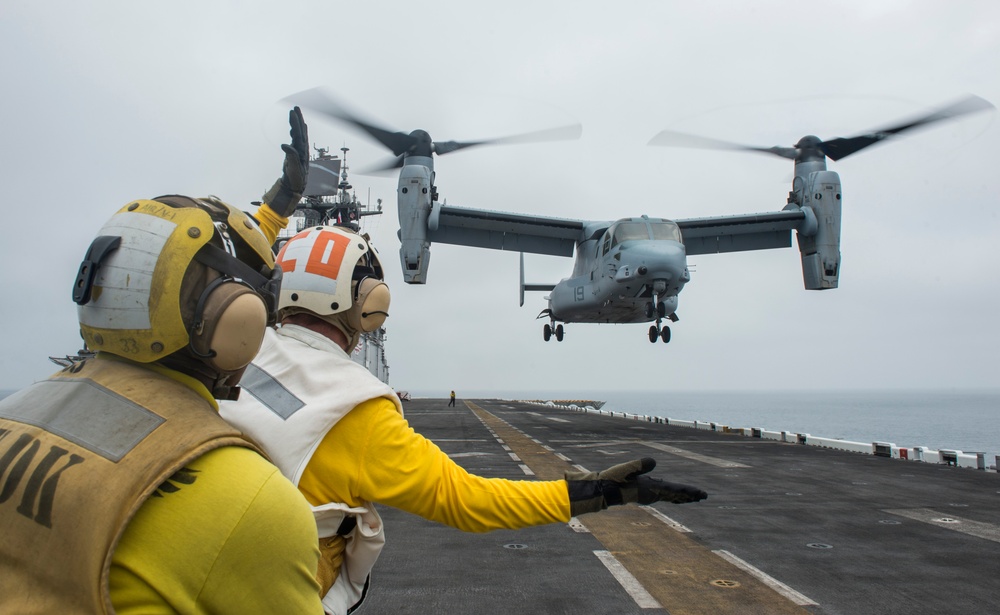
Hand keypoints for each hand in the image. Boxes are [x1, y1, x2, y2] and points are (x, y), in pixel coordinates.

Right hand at [262, 106, 308, 216]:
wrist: (295, 187)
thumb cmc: (296, 179)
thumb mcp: (293, 168)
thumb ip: (291, 156)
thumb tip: (285, 145)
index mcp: (302, 151)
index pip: (299, 133)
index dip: (296, 122)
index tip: (293, 112)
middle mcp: (302, 149)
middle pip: (300, 131)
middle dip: (298, 119)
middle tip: (295, 108)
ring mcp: (299, 151)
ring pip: (299, 134)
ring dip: (297, 124)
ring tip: (295, 114)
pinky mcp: (295, 154)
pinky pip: (296, 140)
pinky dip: (295, 133)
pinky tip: (294, 129)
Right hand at [565, 458, 706, 515]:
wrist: (602, 490)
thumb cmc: (613, 479)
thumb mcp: (625, 469)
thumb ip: (639, 465)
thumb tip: (654, 462)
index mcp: (650, 489)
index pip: (674, 489)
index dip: (688, 491)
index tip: (700, 494)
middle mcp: (652, 494)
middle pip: (675, 494)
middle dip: (690, 495)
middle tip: (704, 496)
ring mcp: (648, 494)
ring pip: (670, 496)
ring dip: (682, 496)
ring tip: (694, 498)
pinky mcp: (644, 492)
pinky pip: (663, 495)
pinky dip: (672, 496)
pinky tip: (675, 497)